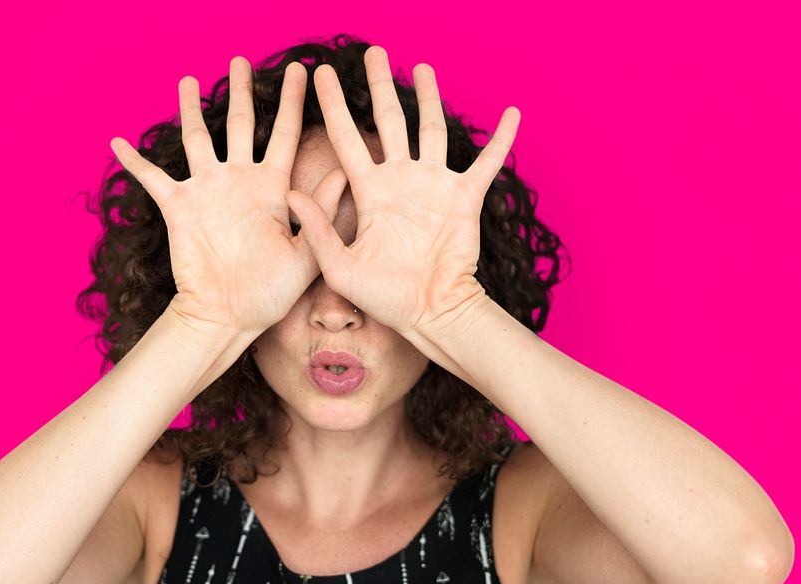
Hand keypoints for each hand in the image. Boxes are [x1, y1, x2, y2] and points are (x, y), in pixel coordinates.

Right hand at [110, 57, 348, 336]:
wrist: (228, 317)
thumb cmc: (269, 294)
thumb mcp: (307, 254)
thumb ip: (321, 213)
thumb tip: (345, 172)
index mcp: (272, 189)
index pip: (285, 135)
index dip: (293, 102)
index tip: (303, 71)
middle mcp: (239, 182)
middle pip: (241, 124)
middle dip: (242, 92)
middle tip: (240, 60)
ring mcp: (207, 191)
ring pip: (198, 138)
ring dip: (190, 110)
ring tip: (187, 80)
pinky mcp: (179, 206)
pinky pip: (152, 177)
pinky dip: (133, 160)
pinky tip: (116, 141)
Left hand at [284, 45, 520, 335]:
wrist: (429, 313)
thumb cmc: (384, 297)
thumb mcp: (339, 265)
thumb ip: (316, 228)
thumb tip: (288, 191)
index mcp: (370, 193)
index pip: (347, 139)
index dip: (334, 106)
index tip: (321, 75)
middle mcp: (401, 181)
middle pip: (390, 122)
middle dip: (381, 86)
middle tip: (374, 52)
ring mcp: (434, 186)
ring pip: (432, 130)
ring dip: (431, 99)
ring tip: (424, 69)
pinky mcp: (465, 199)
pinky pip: (487, 163)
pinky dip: (502, 140)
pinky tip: (512, 113)